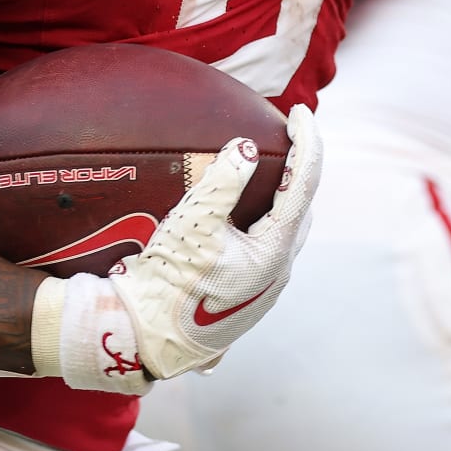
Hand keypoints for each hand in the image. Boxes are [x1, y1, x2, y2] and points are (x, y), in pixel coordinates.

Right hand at [41, 104, 323, 392]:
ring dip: (282, 197)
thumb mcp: (192, 224)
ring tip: (265, 170)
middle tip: (284, 138)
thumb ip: (222, 182)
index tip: (298, 111)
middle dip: (300, 169)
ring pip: (287, 230)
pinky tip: (239, 214)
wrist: (144, 338)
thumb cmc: (166, 282)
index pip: (304, 183)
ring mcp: (266, 287)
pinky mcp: (248, 295)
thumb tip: (245, 148)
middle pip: (302, 207)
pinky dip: (264, 219)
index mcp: (275, 252)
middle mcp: (279, 271)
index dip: (306, 141)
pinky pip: (267, 246)